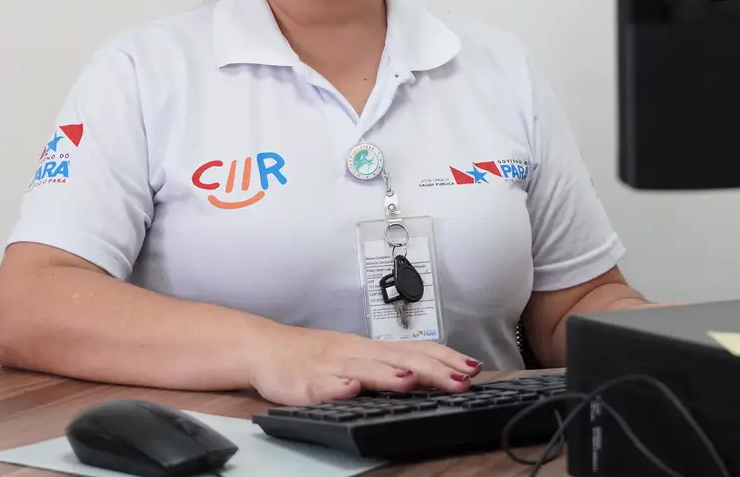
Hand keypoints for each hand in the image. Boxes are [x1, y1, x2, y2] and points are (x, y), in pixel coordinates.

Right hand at [249, 327, 481, 405]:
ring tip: (410, 382)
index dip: (445, 359)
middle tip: (459, 381)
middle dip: (431, 370)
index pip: (415, 350)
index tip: (474, 369)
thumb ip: (390, 367)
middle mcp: (355, 354)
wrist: (265, 349)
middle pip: (398, 359)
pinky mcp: (304, 383)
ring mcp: (330, 367)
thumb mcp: (358, 358)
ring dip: (387, 376)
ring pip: (363, 370)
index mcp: (371, 350)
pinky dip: (336, 387)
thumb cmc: (314, 356)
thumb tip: (432, 376)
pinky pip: (321, 385)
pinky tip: (348, 390)